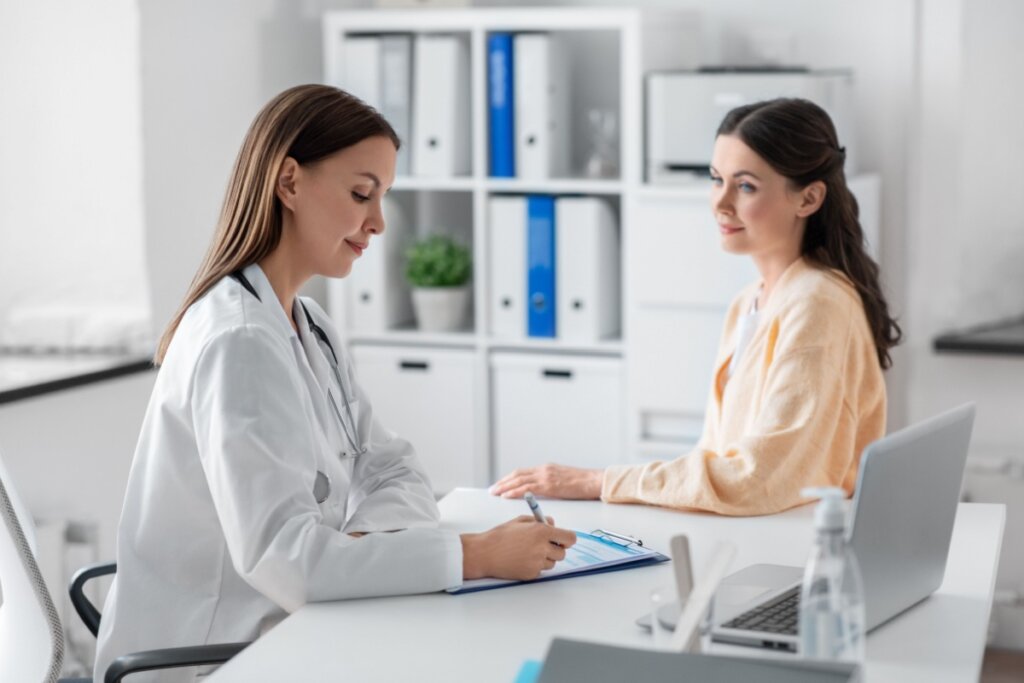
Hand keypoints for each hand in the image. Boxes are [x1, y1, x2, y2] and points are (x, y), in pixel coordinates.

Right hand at [460, 515, 576, 580]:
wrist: (485, 553)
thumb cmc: (501, 535)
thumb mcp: (521, 521)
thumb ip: (540, 521)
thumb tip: (553, 524)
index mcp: (541, 531)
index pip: (569, 538)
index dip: (567, 539)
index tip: (562, 539)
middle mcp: (542, 548)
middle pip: (562, 553)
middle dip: (555, 549)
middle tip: (543, 545)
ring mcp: (537, 563)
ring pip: (552, 563)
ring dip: (545, 558)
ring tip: (528, 552)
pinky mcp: (531, 574)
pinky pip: (541, 570)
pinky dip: (535, 566)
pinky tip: (522, 559)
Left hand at [489, 464, 603, 499]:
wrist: (594, 481)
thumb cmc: (582, 483)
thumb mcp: (562, 481)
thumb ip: (550, 484)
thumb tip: (540, 493)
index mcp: (546, 469)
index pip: (522, 472)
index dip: (509, 478)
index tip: (501, 484)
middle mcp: (543, 470)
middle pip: (517, 474)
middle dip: (503, 482)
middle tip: (492, 489)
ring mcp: (546, 476)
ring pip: (519, 480)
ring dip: (505, 486)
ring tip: (495, 492)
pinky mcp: (549, 485)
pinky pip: (527, 488)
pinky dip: (515, 491)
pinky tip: (507, 495)